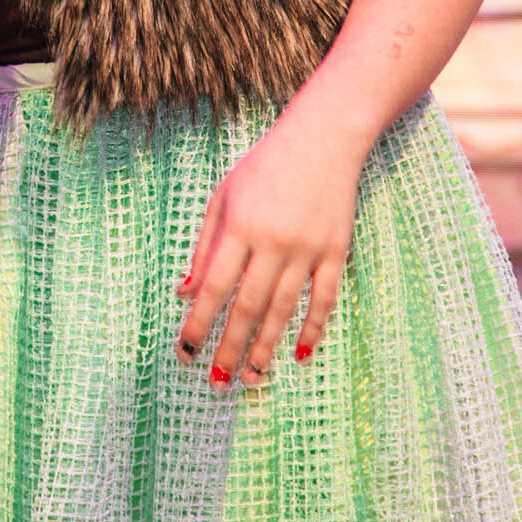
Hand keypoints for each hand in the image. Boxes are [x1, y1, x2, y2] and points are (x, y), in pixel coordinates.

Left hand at [178, 105, 368, 388]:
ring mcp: (307, 248)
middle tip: (217, 383)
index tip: (185, 353)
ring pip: (283, 308)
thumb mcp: (224, 197)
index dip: (198, 323)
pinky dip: (313, 328)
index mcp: (240, 226)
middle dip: (230, 347)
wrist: (324, 139)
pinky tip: (300, 354)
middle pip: (248, 306)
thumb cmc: (265, 167)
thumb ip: (204, 246)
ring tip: (252, 378)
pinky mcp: (336, 250)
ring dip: (266, 347)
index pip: (214, 287)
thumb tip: (185, 293)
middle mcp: (272, 241)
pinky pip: (324, 298)